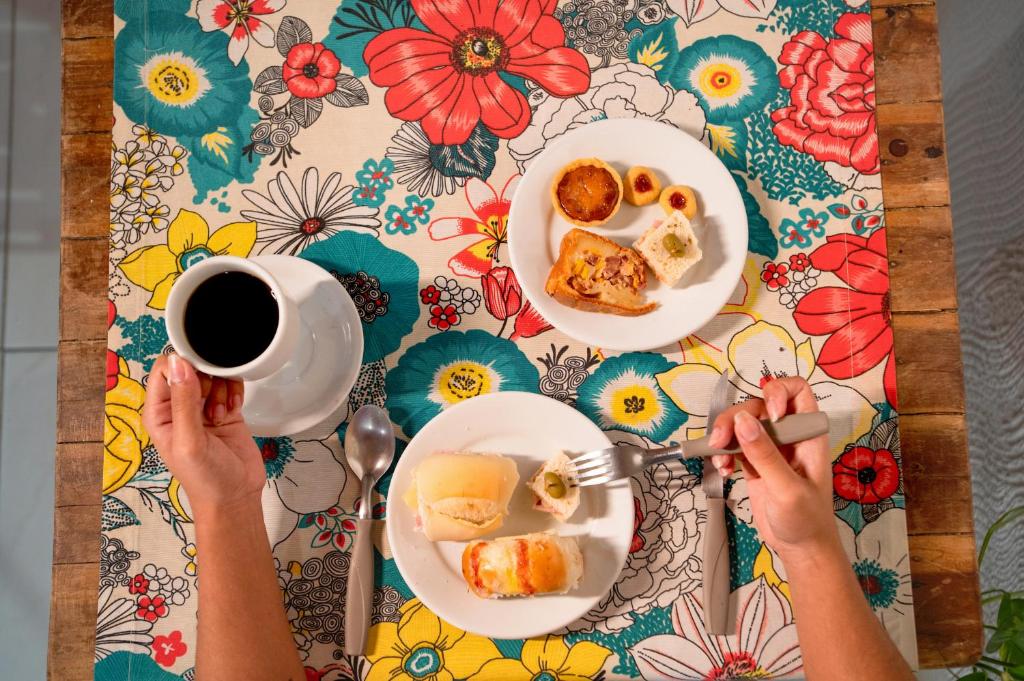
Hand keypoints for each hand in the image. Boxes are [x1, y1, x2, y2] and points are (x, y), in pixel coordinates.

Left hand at [142, 354, 265, 514]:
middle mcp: (177, 407)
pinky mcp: (224, 409)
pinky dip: (234, 391)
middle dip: (206, 378)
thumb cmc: (205, 478)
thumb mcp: (190, 441)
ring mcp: (202, 407)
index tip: (200, 380)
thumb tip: (179, 363)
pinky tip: (233, 410)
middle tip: (210, 403)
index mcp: (159, 413)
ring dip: (221, 388)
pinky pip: (229, 384)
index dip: (183, 367)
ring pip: (212, 374)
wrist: (235, 496)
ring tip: (221, 413)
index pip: (164, 370)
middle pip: (190, 367)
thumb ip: (184, 401)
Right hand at [706, 376, 839, 562]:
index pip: (796, 391)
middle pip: (757, 405)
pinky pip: (733, 444)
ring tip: (718, 459)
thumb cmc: (806, 520)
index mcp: (808, 434)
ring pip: (741, 423)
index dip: (778, 392)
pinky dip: (722, 453)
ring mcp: (769, 448)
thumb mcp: (787, 489)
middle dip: (735, 417)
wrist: (800, 549)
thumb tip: (743, 421)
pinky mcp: (753, 462)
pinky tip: (724, 470)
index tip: (766, 414)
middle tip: (720, 441)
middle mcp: (788, 435)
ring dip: (724, 435)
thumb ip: (765, 455)